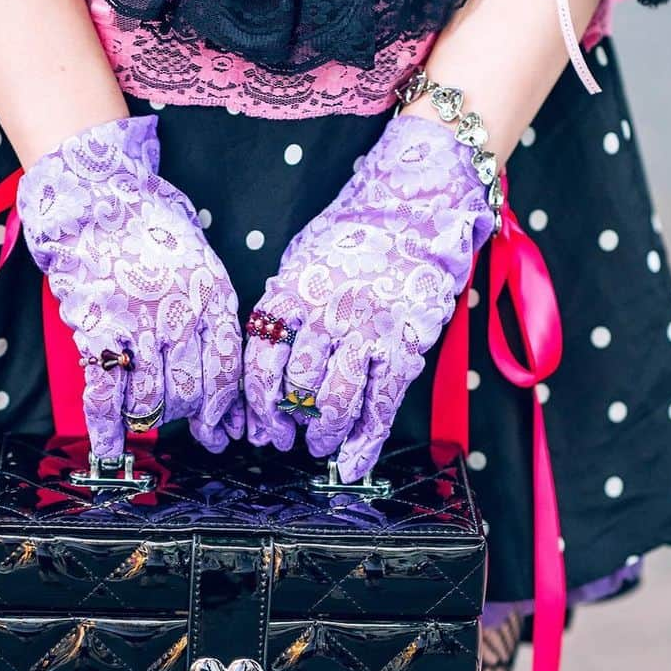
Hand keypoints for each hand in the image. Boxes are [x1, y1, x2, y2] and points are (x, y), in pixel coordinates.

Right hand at [17, 116, 242, 457]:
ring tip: (148, 419)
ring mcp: (137, 327)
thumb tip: (222, 375)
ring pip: (151, 400)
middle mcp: (180, 317)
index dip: (226, 410)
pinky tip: (110, 450)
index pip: (228, 372)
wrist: (97, 197)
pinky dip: (106, 429)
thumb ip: (212, 316)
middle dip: (189, 419)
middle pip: (191, 393)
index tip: (224, 432)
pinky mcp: (97, 333)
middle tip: (186, 428)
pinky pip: (105, 395)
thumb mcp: (202, 265)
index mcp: (212, 299)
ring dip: (150, 418)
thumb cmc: (151, 229)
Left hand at [244, 116, 494, 481]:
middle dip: (288, 424)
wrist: (415, 208)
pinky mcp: (402, 345)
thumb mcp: (303, 266)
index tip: (257, 427)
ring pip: (333, 403)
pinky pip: (379, 406)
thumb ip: (284, 313)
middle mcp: (323, 316)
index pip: (259, 363)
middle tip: (289, 439)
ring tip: (320, 445)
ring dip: (324, 435)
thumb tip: (267, 369)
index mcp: (290, 295)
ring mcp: (364, 332)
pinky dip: (365, 443)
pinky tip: (355, 463)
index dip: (256, 405)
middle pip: (293, 389)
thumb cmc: (354, 239)